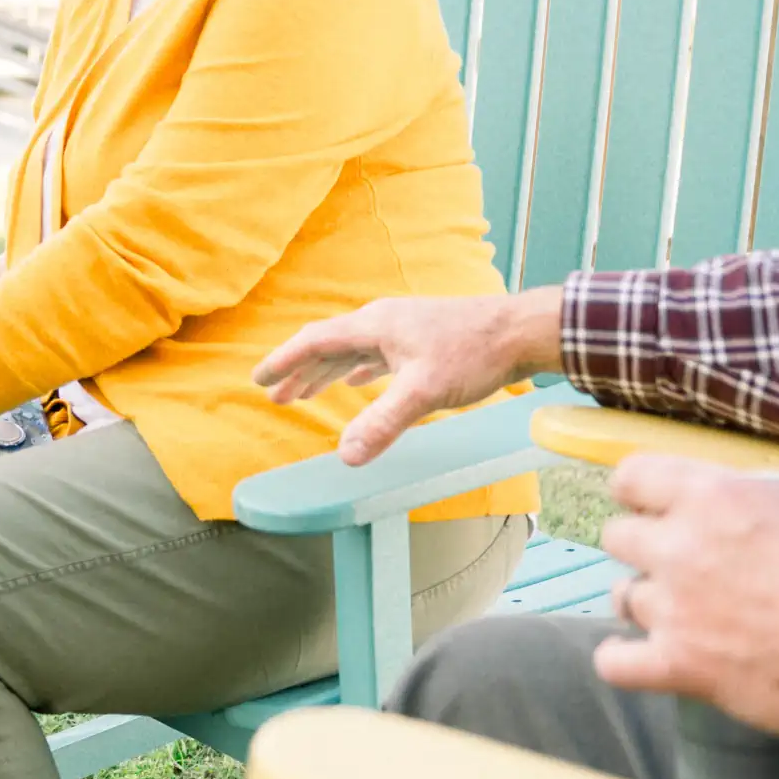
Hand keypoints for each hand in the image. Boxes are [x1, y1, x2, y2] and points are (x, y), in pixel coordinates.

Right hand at [252, 289, 564, 465]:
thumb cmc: (473, 353)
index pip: (314, 341)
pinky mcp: (421, 339)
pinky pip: (376, 353)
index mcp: (374, 326)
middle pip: (328, 345)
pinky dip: (357, 369)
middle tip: (275, 396)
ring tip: (305, 393)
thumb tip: (346, 457)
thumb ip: (382, 424)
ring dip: (326, 371)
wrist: (520, 331)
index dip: (284, 361)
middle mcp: (383, 322)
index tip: (259, 379)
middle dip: (300, 372)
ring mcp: (402, 329)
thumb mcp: (423, 393)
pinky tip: (357, 381)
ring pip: (352, 350)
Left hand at [594, 456, 778, 739]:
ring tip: (672, 612)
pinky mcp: (681, 666)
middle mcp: (682, 548)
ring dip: (642, 601)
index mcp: (717, 498)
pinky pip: (615, 664)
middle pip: (618, 536)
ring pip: (620, 597)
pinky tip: (640, 659)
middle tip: (677, 561)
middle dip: (642, 546)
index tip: (658, 504)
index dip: (642, 491)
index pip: (633, 477)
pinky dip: (620, 661)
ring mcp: (675, 610)